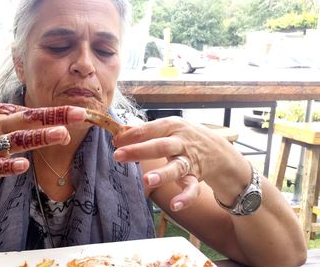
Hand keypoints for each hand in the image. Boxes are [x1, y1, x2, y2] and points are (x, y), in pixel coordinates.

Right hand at [0, 103, 86, 188]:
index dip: (59, 113)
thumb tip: (60, 125)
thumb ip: (27, 124)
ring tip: (61, 135)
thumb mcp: (3, 125)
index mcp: (3, 113)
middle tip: (79, 115)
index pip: (35, 112)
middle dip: (55, 117)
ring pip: (19, 140)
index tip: (81, 112)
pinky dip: (11, 165)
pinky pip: (0, 165)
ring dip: (40, 137)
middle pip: (30, 120)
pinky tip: (24, 165)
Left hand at [112, 116, 246, 209]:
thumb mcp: (167, 127)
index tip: (114, 141)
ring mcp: (189, 160)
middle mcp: (180, 142)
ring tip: (146, 180)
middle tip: (118, 155)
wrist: (217, 149)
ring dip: (162, 174)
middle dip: (139, 151)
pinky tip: (175, 205)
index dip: (130, 135)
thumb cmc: (183, 136)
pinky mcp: (196, 177)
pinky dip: (185, 197)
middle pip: (159, 146)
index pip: (148, 129)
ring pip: (176, 168)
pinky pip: (192, 188)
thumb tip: (120, 130)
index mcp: (171, 126)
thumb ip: (145, 130)